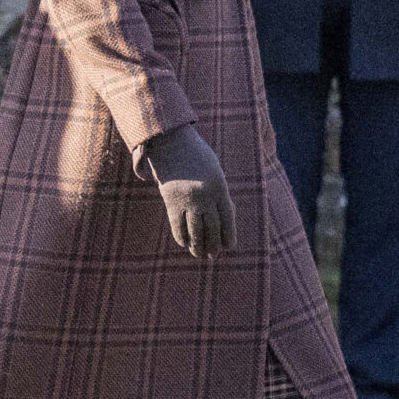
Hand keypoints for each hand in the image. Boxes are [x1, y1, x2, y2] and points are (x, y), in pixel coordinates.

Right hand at [139, 124, 235, 257]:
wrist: (170, 142)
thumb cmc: (196, 155)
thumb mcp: (214, 171)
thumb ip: (219, 193)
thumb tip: (223, 218)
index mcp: (219, 187)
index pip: (227, 218)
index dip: (228, 234)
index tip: (229, 246)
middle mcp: (204, 196)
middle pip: (211, 227)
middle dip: (213, 244)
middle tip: (213, 256)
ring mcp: (187, 200)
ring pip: (194, 230)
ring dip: (197, 245)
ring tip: (199, 254)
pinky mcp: (171, 201)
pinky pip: (177, 225)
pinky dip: (181, 236)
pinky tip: (184, 243)